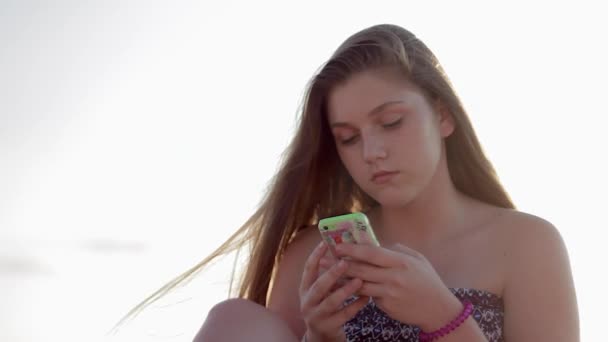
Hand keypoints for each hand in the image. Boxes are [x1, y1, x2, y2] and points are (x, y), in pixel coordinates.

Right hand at [299, 242, 368, 341]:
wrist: (322, 335)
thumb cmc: (326, 305)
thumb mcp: (322, 291)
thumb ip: (330, 275)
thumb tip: (346, 250)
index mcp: (305, 288)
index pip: (308, 269)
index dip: (315, 255)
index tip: (324, 242)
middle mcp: (307, 301)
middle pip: (319, 286)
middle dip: (331, 273)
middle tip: (345, 262)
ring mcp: (316, 316)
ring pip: (331, 302)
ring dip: (345, 290)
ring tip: (359, 280)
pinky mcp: (328, 327)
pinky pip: (344, 315)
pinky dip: (356, 305)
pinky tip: (367, 297)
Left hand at [335, 243, 462, 330]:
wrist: (437, 310)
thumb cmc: (427, 281)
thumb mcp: (417, 259)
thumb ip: (396, 250)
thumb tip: (376, 243)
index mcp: (401, 262)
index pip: (371, 253)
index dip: (352, 248)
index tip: (338, 245)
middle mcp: (393, 277)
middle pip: (361, 269)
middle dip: (340, 263)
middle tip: (324, 259)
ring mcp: (388, 293)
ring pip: (359, 284)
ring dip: (342, 279)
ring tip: (328, 273)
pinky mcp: (385, 306)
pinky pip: (368, 295)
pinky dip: (356, 290)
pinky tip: (344, 286)